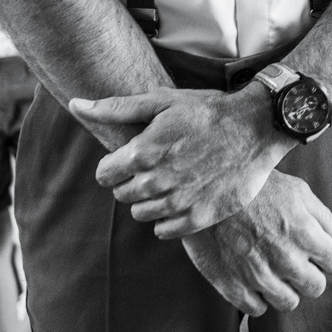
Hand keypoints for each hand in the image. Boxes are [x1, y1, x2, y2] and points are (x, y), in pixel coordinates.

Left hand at [73, 86, 289, 238]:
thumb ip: (115, 108)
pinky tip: (180, 197)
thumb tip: (74, 105)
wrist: (256, 127)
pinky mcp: (199, 217)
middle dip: (131, 181)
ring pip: (141, 213)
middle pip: (122, 195)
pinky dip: (166, 218)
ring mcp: (179, 201)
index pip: (104, 174)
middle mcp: (158, 180)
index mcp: (143, 152)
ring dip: (148, 199)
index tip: (132, 157)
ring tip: (169, 181)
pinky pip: (164, 230)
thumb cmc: (207, 111)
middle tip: (155, 166)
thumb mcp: (162, 101)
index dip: (115, 165)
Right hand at [180, 172, 331, 315]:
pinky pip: (257, 309)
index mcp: (305, 233)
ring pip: (289, 303)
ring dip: (286, 289)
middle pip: (316, 288)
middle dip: (310, 275)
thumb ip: (323, 218)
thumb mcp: (296, 190)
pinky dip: (258, 298)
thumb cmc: (255, 186)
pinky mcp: (233, 286)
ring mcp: (258, 276)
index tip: (317, 251)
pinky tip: (254, 279)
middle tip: (296, 261)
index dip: (329, 256)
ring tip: (274, 270)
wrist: (207, 189)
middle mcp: (285, 259)